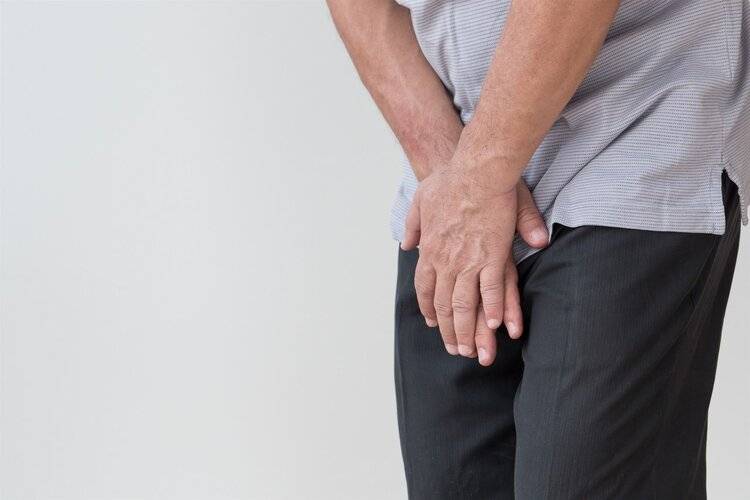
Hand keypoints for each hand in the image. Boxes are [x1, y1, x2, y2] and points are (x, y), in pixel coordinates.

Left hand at [402, 177, 547, 363]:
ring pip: (466, 305)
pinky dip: (494, 310)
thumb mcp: (420, 200)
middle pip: (445, 304)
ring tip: (474, 351)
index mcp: (431, 249)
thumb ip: (413, 224)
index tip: (432, 322)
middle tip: (455, 351)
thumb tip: (407, 244)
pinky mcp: (494, 256)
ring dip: (469, 330)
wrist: (475, 170)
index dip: (429, 307)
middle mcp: (446, 261)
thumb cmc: (450, 179)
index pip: (426, 287)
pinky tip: (498, 326)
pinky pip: (493, 290)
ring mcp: (469, 260)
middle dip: (449, 330)